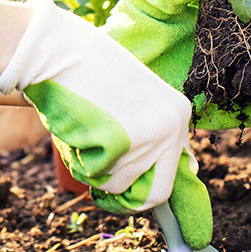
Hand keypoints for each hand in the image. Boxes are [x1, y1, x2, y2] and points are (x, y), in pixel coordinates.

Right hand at [0, 0, 211, 249]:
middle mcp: (172, 127)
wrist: (63, 52)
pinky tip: (76, 131)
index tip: (128, 198)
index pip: (176, 174)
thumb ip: (155, 135)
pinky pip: (97, 176)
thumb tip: (187, 170)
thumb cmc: (89, 76)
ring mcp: (150, 136)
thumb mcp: (134, 102)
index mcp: (178, 114)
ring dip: (94, 170)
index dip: (147, 192)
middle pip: (155, 194)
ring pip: (118, 185)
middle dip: (125, 198)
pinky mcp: (123, 144)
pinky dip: (80, 161)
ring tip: (83, 134)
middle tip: (101, 186)